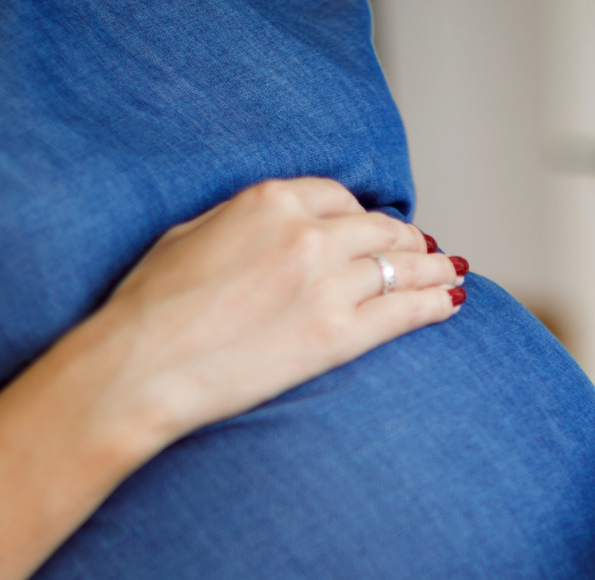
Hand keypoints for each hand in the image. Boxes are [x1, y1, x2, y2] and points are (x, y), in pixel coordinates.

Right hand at [85, 177, 465, 450]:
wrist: (141, 367)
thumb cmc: (149, 307)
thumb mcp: (190, 235)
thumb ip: (242, 222)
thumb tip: (271, 228)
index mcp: (269, 202)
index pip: (338, 197)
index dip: (360, 214)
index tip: (371, 228)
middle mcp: (306, 234)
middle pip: (378, 229)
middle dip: (405, 241)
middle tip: (423, 251)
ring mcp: (327, 283)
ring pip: (402, 266)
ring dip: (434, 269)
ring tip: (451, 273)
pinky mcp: (338, 334)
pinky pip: (405, 311)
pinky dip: (436, 304)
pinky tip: (453, 303)